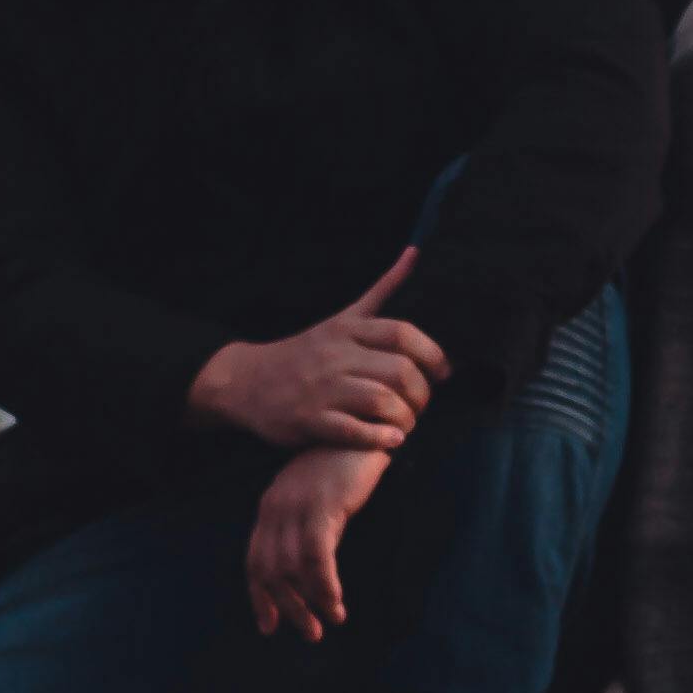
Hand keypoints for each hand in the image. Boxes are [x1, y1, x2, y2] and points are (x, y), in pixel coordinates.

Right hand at [190, 251, 446, 453]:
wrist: (248, 380)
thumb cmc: (307, 352)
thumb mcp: (343, 317)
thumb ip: (383, 290)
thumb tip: (416, 251)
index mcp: (347, 329)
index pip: (402, 334)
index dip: (432, 354)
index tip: (443, 373)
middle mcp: (336, 355)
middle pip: (398, 371)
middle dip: (421, 394)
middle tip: (422, 405)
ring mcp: (322, 387)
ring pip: (380, 401)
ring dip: (404, 418)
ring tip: (406, 424)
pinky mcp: (310, 418)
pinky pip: (353, 430)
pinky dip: (380, 438)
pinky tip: (392, 441)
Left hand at [245, 443, 391, 637]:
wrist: (364, 430)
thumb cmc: (346, 465)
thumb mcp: (318, 498)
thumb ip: (309, 526)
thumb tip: (313, 568)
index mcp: (272, 507)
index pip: (255, 561)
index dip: (260, 597)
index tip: (269, 626)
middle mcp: (276, 509)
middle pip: (268, 570)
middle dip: (287, 607)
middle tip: (310, 632)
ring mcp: (295, 508)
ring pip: (290, 570)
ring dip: (308, 603)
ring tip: (329, 622)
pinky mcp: (320, 507)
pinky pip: (315, 558)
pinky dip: (323, 586)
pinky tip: (336, 602)